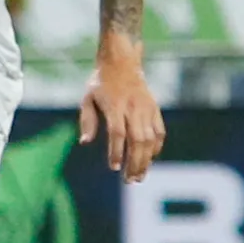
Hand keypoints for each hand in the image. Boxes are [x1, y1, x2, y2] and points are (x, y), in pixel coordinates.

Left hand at [79, 56, 165, 180]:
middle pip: (137, 140)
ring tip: (139, 176)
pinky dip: (156, 147)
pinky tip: (150, 158)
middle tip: (129, 180)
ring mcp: (146, 109)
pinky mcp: (154, 109)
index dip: (116, 152)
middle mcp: (132, 108)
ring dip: (146, 160)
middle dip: (134, 163)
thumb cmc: (100, 82)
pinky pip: (159, 132)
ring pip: (150, 139)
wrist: (121, 62)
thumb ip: (87, 120)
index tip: (114, 168)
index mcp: (114, 106)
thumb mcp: (87, 98)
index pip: (117, 133)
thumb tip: (84, 142)